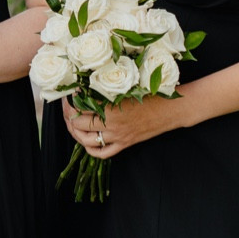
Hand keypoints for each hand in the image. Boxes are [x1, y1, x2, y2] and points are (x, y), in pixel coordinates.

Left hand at [63, 95, 185, 158]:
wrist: (171, 110)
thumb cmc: (150, 93)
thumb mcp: (126, 87)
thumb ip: (106, 89)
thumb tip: (84, 84)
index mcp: (110, 108)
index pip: (79, 107)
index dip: (70, 101)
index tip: (70, 95)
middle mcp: (112, 125)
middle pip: (78, 124)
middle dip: (69, 116)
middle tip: (68, 108)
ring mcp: (118, 137)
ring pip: (86, 141)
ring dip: (76, 132)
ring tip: (73, 123)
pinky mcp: (125, 144)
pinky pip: (102, 153)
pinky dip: (90, 149)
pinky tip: (87, 140)